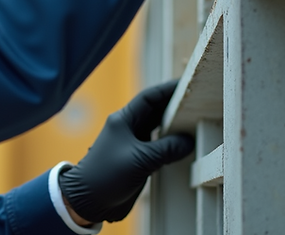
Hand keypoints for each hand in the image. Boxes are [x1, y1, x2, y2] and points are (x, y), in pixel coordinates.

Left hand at [58, 80, 194, 223]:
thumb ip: (167, 148)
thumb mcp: (141, 159)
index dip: (167, 89)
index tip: (186, 84)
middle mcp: (128, 128)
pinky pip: (157, 146)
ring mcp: (132, 144)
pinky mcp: (137, 159)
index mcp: (123, 120)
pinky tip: (184, 145)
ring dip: (173, 126)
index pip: (149, 98)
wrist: (88, 200)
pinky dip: (170, 144)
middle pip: (155, 111)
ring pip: (157, 129)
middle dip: (174, 106)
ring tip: (194, 121)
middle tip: (196, 102)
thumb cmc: (106, 175)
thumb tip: (188, 141)